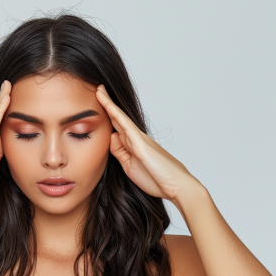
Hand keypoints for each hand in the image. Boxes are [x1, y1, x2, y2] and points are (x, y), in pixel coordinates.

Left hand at [96, 84, 199, 203]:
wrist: (177, 186)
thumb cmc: (156, 179)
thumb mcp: (129, 166)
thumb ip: (120, 152)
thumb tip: (112, 136)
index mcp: (134, 145)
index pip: (118, 127)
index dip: (108, 116)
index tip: (98, 105)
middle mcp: (137, 138)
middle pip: (118, 118)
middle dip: (107, 104)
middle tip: (98, 89)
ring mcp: (139, 139)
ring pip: (120, 118)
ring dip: (109, 104)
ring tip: (99, 90)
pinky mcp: (140, 143)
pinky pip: (124, 125)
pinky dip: (115, 113)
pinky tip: (107, 104)